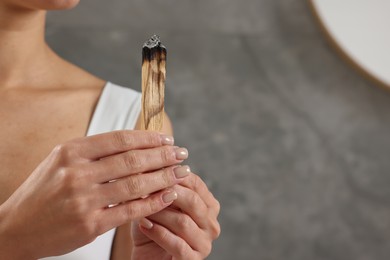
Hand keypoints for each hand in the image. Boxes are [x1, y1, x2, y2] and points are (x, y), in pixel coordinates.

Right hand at [0, 131, 188, 258]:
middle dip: (162, 156)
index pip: (120, 139)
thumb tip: (135, 144)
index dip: (148, 139)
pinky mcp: (90, 224)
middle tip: (182, 154)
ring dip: (164, 178)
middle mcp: (77, 172)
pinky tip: (168, 195)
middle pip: (132, 160)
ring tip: (181, 173)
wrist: (15, 228)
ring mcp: (84, 199)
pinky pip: (130, 210)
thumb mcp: (61, 161)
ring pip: (135, 184)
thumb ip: (94, 152)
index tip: (167, 140)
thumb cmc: (43, 191)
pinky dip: (153, 202)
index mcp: (72, 151)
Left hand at [131, 169, 220, 259]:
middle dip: (167, 192)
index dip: (172, 174)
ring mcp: (205, 243)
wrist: (148, 258)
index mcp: (208, 205)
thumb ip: (158, 185)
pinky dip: (158, 233)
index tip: (150, 168)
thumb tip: (150, 160)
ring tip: (141, 208)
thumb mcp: (155, 203)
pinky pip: (177, 245)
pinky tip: (144, 225)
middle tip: (146, 187)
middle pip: (193, 200)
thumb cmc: (153, 227)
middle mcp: (211, 224)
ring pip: (183, 222)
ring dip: (159, 213)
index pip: (195, 182)